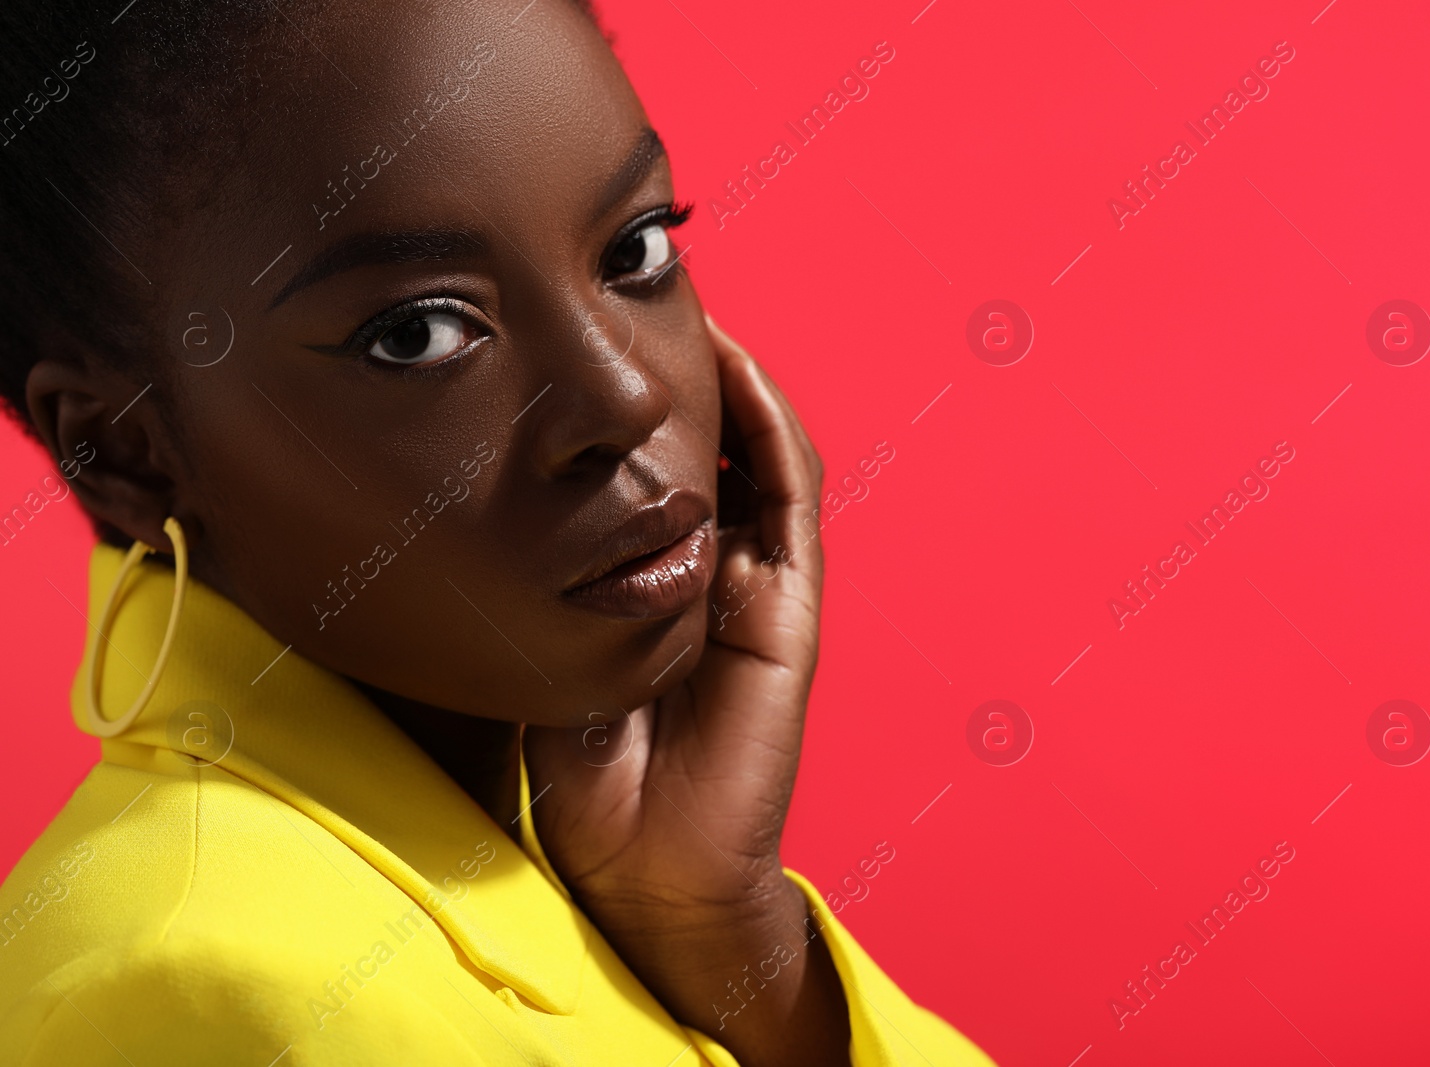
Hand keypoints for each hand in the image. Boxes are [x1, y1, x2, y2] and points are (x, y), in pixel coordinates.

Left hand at [522, 317, 848, 1066]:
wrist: (648, 870)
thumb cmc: (586, 774)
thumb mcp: (541, 650)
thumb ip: (533, 581)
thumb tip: (458, 504)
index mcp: (660, 583)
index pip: (654, 472)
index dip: (633, 405)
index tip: (586, 334)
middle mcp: (715, 572)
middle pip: (710, 448)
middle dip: (682, 372)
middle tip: (636, 294)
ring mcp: (759, 585)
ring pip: (759, 453)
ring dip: (734, 376)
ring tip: (690, 307)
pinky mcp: (789, 608)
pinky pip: (788, 495)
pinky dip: (767, 425)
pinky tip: (734, 365)